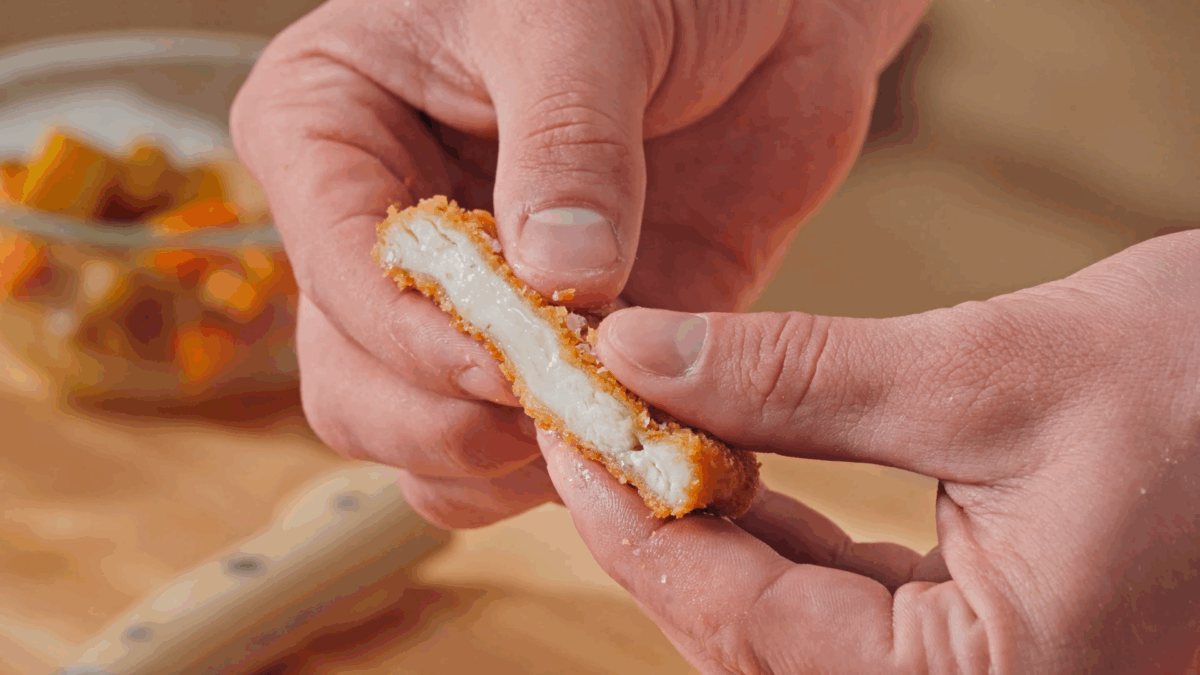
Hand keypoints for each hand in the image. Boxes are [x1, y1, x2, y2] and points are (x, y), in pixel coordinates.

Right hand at [230, 0, 926, 526]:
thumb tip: (558, 276)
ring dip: (506, 465)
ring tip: (600, 428)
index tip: (506, 361)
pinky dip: (579, 465)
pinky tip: (637, 436)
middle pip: (357, 388)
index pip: (335, 267)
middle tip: (553, 411)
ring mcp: (470, 308)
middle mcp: (382, 238)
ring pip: (429, 445)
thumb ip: (566, 144)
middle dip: (448, 420)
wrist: (762, 7)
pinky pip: (533, 453)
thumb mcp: (582, 20)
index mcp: (333, 131)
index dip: (411, 335)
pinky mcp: (561, 352)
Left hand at [541, 229, 1199, 671]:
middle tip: (590, 419)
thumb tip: (646, 353)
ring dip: (707, 521)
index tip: (568, 424)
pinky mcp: (981, 636)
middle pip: (748, 632)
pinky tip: (728, 457)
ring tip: (643, 425)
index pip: (739, 619)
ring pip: (783, 620)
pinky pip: (837, 599)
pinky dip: (773, 526)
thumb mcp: (988, 374)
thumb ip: (799, 378)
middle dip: (658, 521)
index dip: (633, 515)